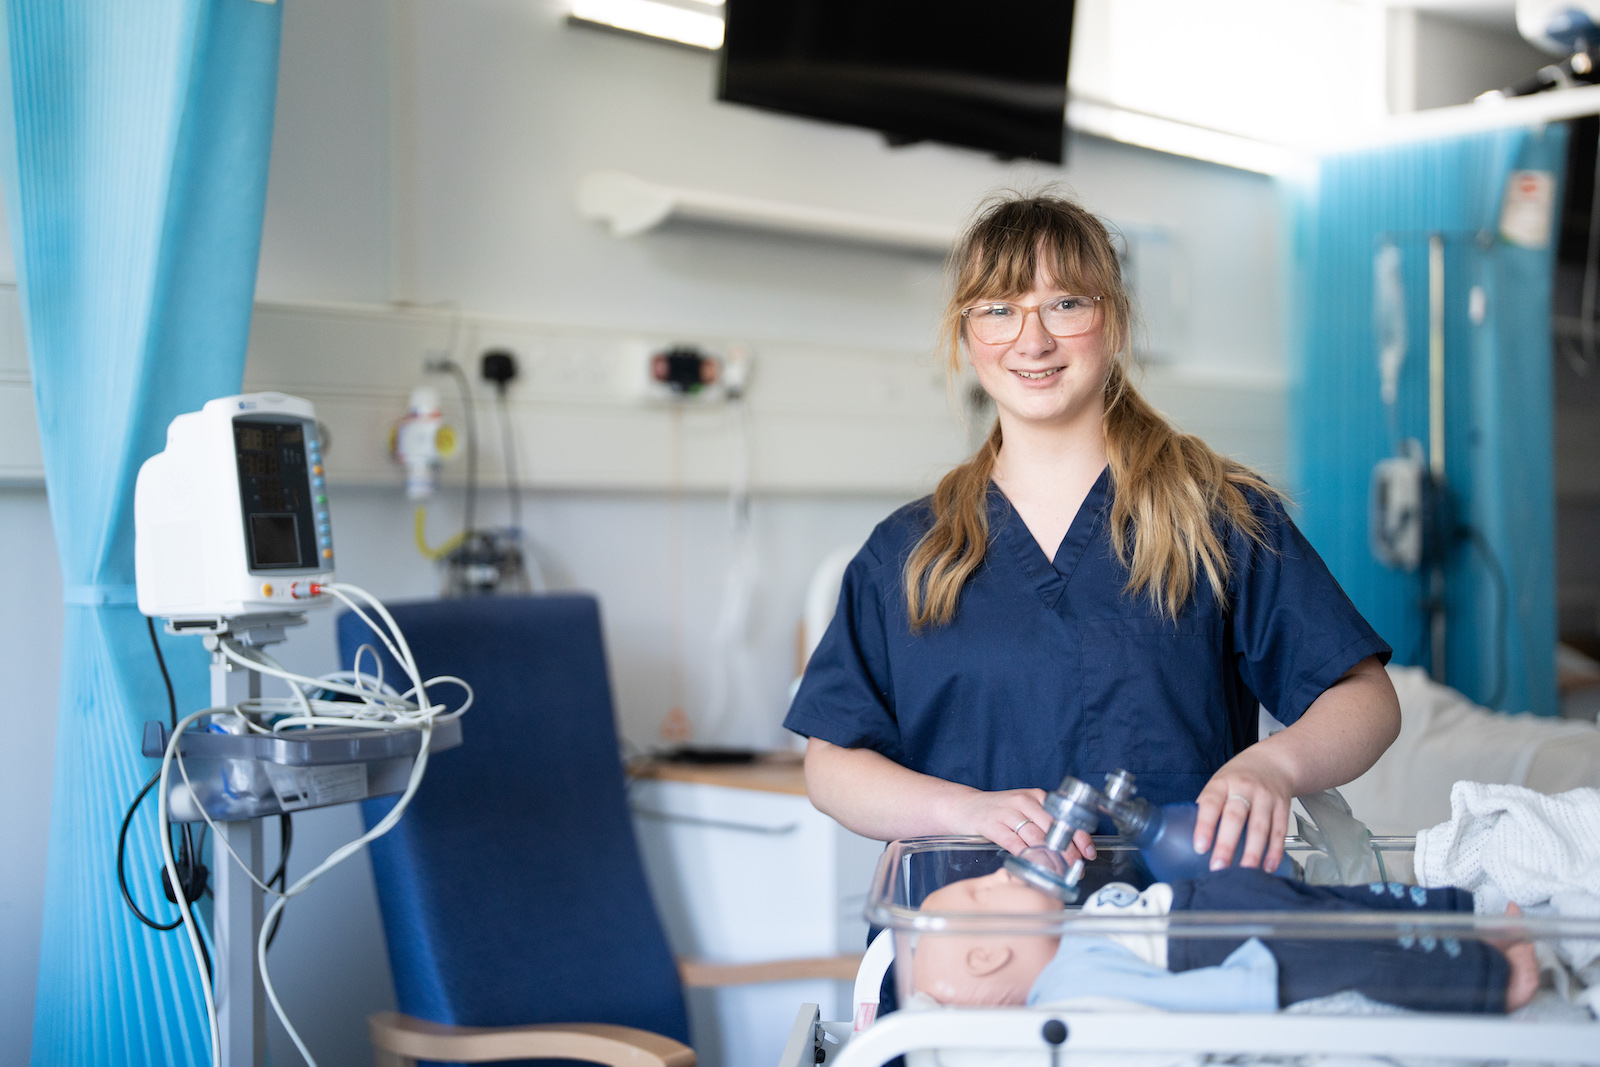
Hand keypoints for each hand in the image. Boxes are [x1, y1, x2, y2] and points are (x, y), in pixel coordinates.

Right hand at [945, 787, 1096, 859]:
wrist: (963, 806)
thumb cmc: (998, 812)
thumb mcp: (1023, 809)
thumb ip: (1044, 823)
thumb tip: (1071, 848)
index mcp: (1036, 796)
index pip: (1064, 817)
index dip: (1079, 836)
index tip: (1089, 853)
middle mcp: (1024, 801)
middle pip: (1053, 829)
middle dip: (1068, 851)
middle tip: (1077, 868)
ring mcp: (1007, 812)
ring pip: (1036, 837)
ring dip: (1051, 857)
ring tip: (1060, 871)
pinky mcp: (992, 824)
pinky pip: (1014, 843)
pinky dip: (1027, 856)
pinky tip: (1034, 866)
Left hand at [1193, 753, 1292, 871]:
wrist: (1273, 762)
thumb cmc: (1238, 778)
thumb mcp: (1219, 783)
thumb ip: (1209, 807)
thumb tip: (1192, 838)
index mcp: (1222, 783)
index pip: (1211, 803)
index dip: (1205, 825)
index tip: (1200, 847)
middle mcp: (1245, 788)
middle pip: (1236, 817)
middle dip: (1227, 844)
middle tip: (1218, 867)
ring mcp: (1266, 797)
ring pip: (1260, 827)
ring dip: (1252, 853)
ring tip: (1245, 872)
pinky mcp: (1283, 807)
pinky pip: (1279, 832)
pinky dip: (1274, 851)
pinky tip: (1268, 867)